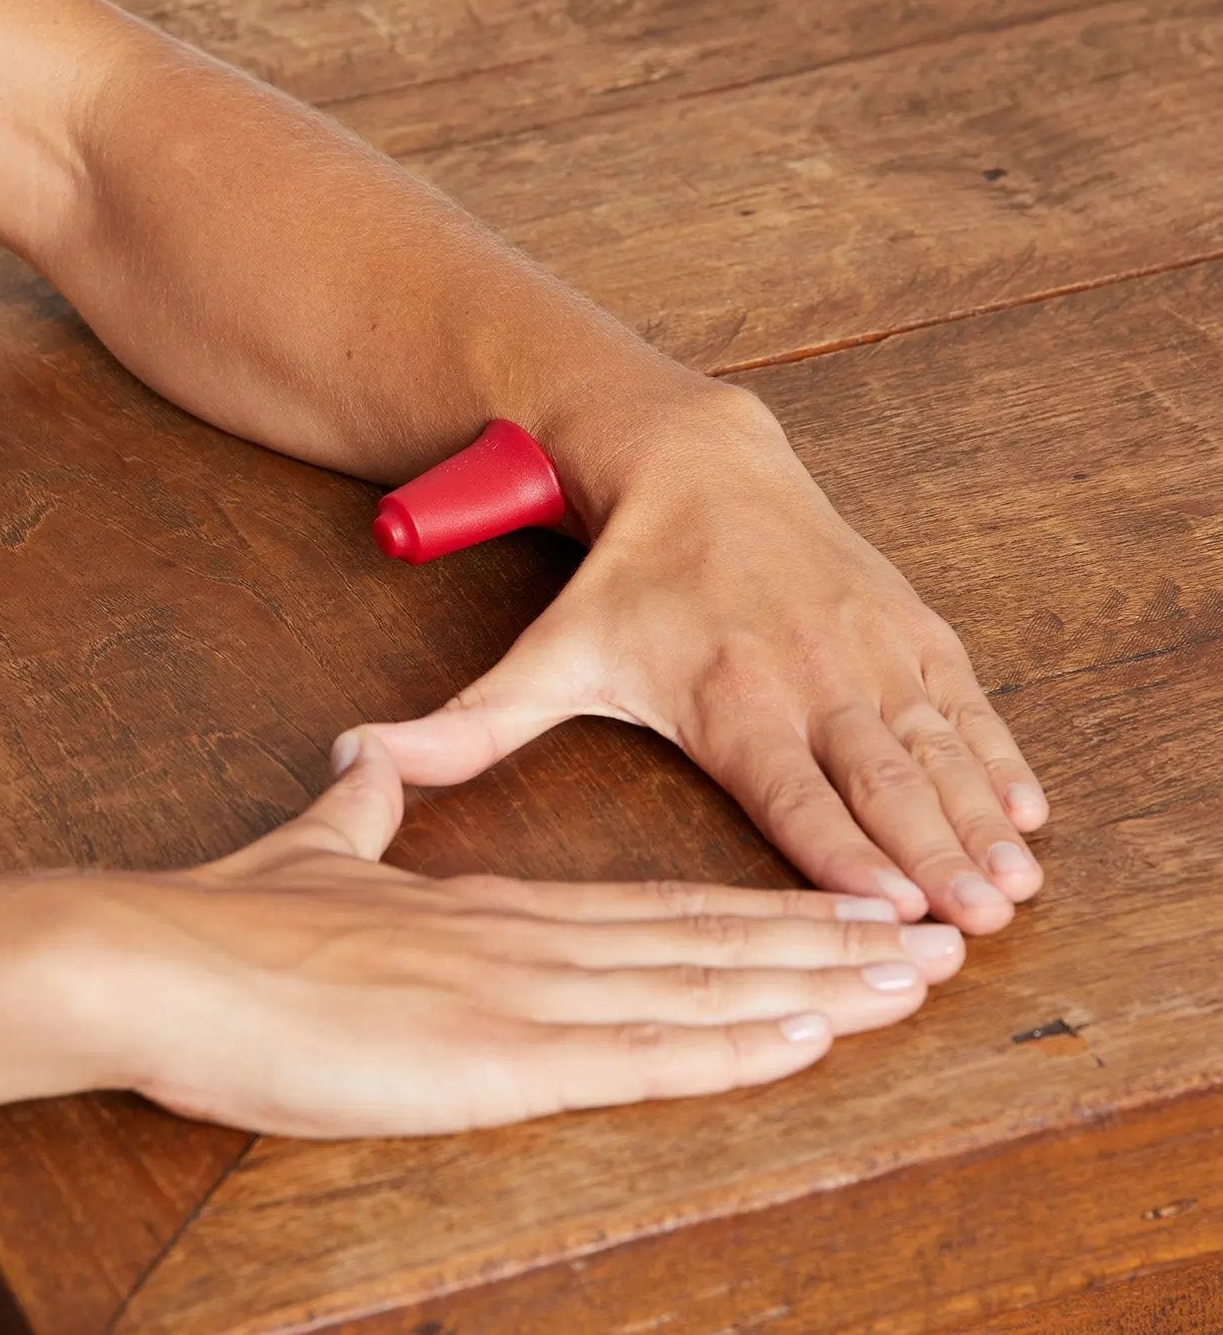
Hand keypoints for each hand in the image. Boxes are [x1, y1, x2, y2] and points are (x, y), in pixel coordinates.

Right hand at [79, 734, 962, 1136]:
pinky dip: (729, 1041)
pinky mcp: (490, 1053)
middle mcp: (527, 941)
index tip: (829, 914)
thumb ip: (366, 815)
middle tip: (926, 943)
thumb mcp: (316, 857)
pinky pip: (636, 1051)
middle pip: (700, 940)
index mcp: (491, 908)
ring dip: (810, 988)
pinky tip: (802, 1034)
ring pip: (694, 986)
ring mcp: (517, 994)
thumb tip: (373, 764)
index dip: (748, 913)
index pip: (650, 909)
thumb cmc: (232, 926)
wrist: (155, 954)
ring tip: (907, 983)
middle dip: (821, 946)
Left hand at [365, 385, 1048, 935]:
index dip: (840, 850)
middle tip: (977, 924)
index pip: (788, 790)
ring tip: (1016, 882)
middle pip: (878, 779)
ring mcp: (863, 645)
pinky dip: (996, 752)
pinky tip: (1028, 806)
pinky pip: (960, 696)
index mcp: (722, 694)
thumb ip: (469, 722)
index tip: (886, 910)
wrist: (696, 461)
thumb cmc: (626, 577)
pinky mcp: (901, 621)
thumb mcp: (548, 653)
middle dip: (931, 854)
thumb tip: (356, 754)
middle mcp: (805, 672)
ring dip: (978, 815)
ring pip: (933, 743)